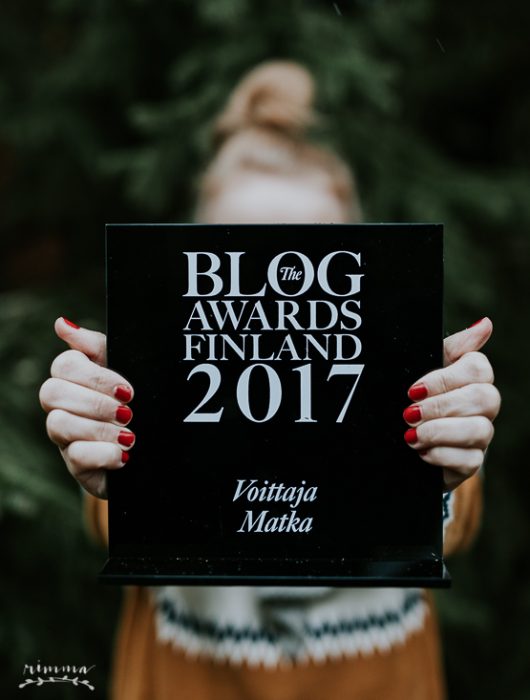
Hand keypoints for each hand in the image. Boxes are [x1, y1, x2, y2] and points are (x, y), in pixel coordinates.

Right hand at [39, 317, 134, 498]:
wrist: (158, 444)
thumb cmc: (137, 398)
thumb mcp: (126, 367)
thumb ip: (97, 345)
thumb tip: (61, 323)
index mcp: (73, 377)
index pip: (63, 366)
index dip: (94, 377)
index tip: (128, 390)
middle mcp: (62, 405)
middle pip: (51, 393)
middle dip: (94, 403)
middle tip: (128, 412)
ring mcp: (65, 436)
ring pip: (58, 424)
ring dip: (98, 429)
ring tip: (130, 436)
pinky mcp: (76, 465)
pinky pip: (74, 457)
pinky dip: (102, 454)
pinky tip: (125, 456)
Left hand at [403, 317, 499, 489]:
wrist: (393, 436)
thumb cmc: (413, 395)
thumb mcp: (422, 367)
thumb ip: (452, 346)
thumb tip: (485, 323)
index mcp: (472, 377)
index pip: (479, 368)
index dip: (446, 379)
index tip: (414, 389)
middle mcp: (482, 405)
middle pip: (485, 398)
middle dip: (442, 406)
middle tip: (409, 413)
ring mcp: (479, 435)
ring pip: (480, 430)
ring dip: (439, 432)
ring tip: (411, 434)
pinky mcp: (470, 463)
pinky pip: (470, 461)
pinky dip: (440, 455)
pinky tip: (421, 452)